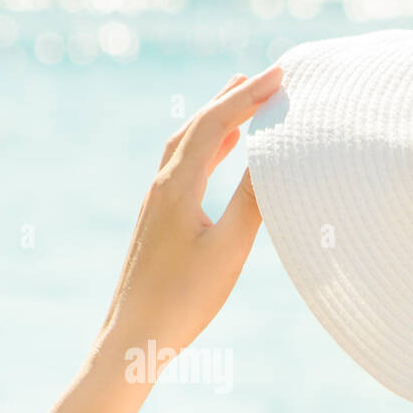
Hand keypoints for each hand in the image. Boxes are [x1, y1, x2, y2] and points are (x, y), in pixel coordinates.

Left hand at [99, 66, 283, 353]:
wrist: (132, 338)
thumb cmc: (182, 300)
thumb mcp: (228, 250)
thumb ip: (251, 201)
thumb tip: (274, 158)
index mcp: (177, 186)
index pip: (216, 124)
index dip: (248, 95)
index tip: (279, 74)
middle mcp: (162, 186)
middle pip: (197, 126)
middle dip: (232, 97)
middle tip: (266, 76)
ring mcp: (157, 203)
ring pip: (187, 144)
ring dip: (217, 119)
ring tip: (243, 100)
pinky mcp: (158, 221)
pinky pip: (184, 167)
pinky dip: (207, 148)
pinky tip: (221, 153)